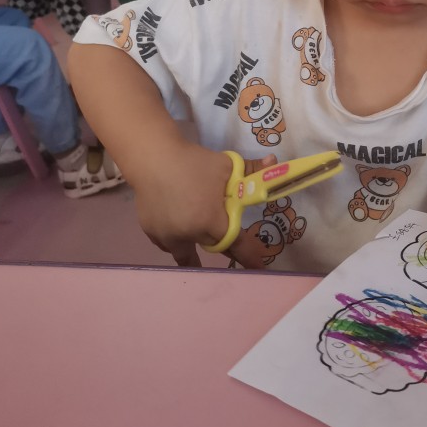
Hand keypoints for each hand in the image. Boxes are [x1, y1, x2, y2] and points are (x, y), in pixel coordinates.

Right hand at [133, 141, 275, 267]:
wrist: (152, 157)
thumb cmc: (192, 162)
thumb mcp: (226, 165)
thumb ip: (252, 170)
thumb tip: (274, 162)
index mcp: (211, 221)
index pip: (237, 245)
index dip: (249, 257)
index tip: (258, 268)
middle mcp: (190, 235)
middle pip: (213, 246)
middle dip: (222, 246)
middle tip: (229, 245)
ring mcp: (168, 236)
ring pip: (187, 252)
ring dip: (195, 249)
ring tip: (198, 251)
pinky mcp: (152, 231)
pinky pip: (168, 243)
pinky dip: (175, 240)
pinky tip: (177, 232)